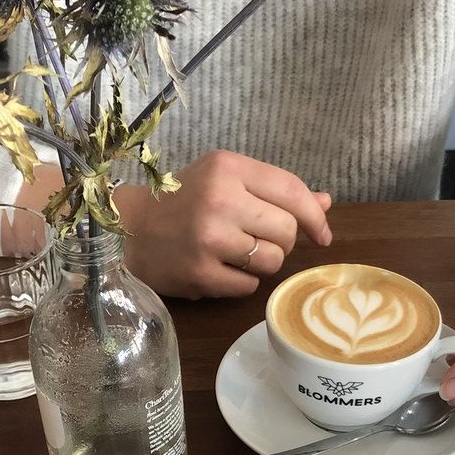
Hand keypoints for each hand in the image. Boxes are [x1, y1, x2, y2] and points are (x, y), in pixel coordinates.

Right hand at [114, 150, 332, 298]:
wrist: (129, 230)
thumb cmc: (183, 202)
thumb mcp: (225, 181)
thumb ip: (274, 191)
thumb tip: (325, 203)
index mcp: (227, 168)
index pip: (291, 190)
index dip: (315, 216)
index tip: (323, 234)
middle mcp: (220, 200)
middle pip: (287, 230)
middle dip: (282, 241)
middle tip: (258, 240)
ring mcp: (209, 239)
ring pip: (272, 260)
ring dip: (263, 263)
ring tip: (237, 255)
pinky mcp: (201, 273)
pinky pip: (248, 286)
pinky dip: (241, 282)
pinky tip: (221, 269)